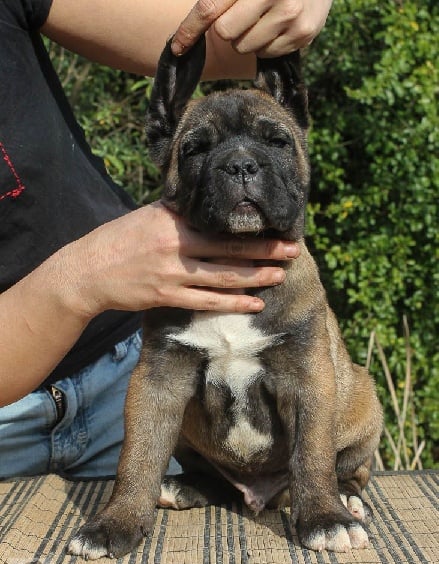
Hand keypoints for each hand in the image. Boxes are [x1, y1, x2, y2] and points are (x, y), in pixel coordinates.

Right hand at [64, 201, 298, 315]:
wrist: (87, 272)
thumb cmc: (119, 240)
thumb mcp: (148, 217)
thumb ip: (179, 213)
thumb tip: (208, 207)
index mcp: (173, 222)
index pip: (221, 224)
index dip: (252, 228)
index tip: (277, 227)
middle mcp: (176, 246)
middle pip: (230, 249)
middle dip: (265, 250)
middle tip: (294, 250)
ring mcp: (172, 274)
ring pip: (223, 277)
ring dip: (255, 277)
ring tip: (280, 276)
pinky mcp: (167, 297)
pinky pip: (207, 303)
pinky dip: (233, 304)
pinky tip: (254, 303)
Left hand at [171, 0, 332, 56]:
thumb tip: (190, 27)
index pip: (210, 8)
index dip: (190, 30)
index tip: (178, 48)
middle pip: (226, 33)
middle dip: (228, 26)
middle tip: (242, 12)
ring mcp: (292, 17)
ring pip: (245, 47)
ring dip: (247, 36)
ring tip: (263, 16)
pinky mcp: (304, 34)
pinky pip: (266, 54)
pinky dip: (266, 43)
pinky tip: (277, 24)